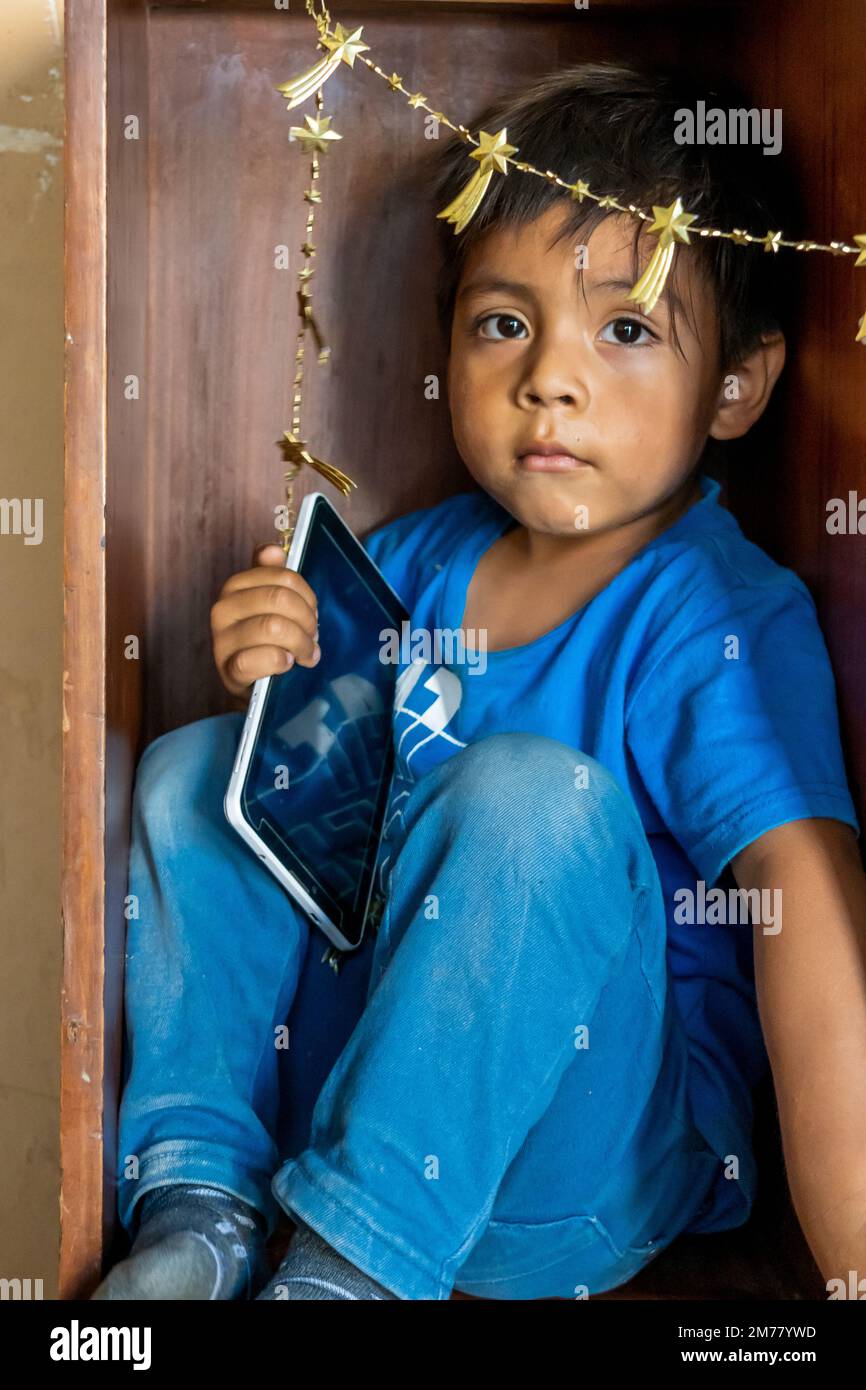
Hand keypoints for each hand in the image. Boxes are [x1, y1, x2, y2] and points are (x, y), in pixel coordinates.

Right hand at [211, 541, 320, 700]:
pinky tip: (287, 664)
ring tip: (307, 654)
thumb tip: (273, 549)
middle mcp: (223, 608)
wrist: (252, 685)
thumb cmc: (265, 641)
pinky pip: (258, 659)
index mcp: (235, 586)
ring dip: (300, 643)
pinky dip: (281, 661)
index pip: (283, 576)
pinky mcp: (227, 669)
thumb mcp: (271, 605)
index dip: (307, 595)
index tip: (312, 611)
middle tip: (313, 636)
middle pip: (279, 599)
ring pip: (273, 627)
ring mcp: (222, 640)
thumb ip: (272, 575)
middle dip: (306, 620)